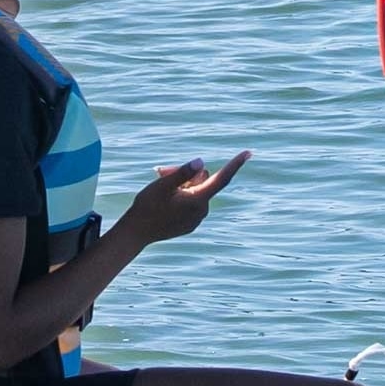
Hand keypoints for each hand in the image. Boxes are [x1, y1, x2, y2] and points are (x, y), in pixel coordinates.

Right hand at [115, 151, 248, 246]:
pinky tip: (163, 199)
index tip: (248, 153)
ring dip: (181, 184)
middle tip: (161, 170)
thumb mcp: (162, 185)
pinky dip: (180, 196)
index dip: (235, 164)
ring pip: (195, 192)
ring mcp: (196, 219)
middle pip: (201, 181)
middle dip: (186, 173)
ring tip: (159, 183)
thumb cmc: (147, 207)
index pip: (222, 178)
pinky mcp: (189, 225)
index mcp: (198, 200)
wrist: (136, 233)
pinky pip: (191, 204)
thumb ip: (182, 172)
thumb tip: (202, 161)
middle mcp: (202, 211)